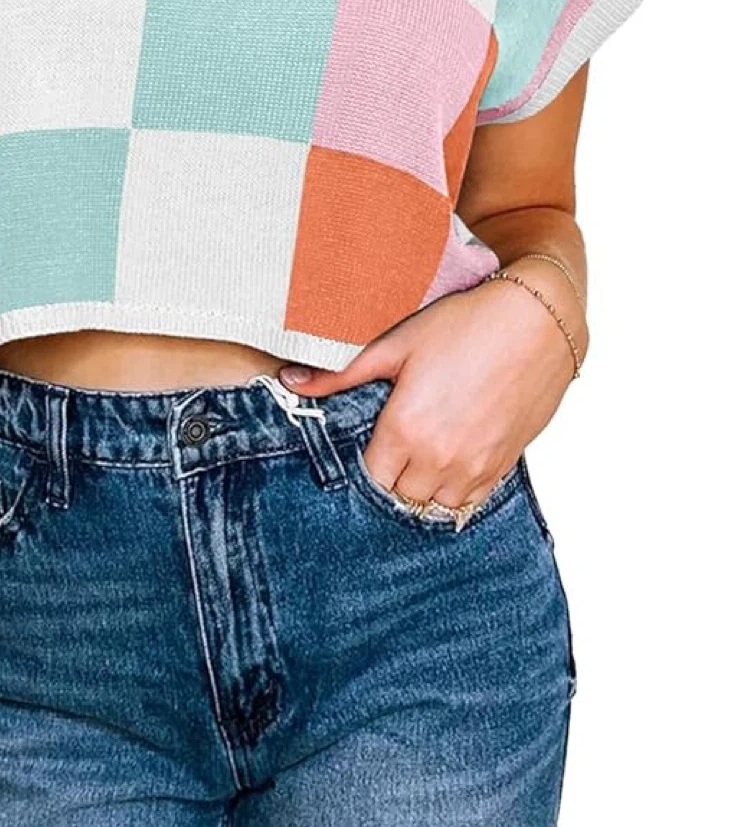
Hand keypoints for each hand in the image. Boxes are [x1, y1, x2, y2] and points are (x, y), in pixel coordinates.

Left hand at [278, 275, 579, 511]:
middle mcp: (439, 457)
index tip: (370, 440)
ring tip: (422, 454)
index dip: (367, 460)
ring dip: (423, 487)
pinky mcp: (504, 465)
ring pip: (435, 505)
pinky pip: (470, 503)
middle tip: (394, 446)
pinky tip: (451, 462)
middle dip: (393, 476)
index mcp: (406, 429)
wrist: (536, 322)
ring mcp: (475, 466)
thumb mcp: (396, 344)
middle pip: (400, 495)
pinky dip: (456, 491)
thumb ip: (341, 374)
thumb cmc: (464, 325)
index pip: (371, 476)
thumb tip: (289, 381)